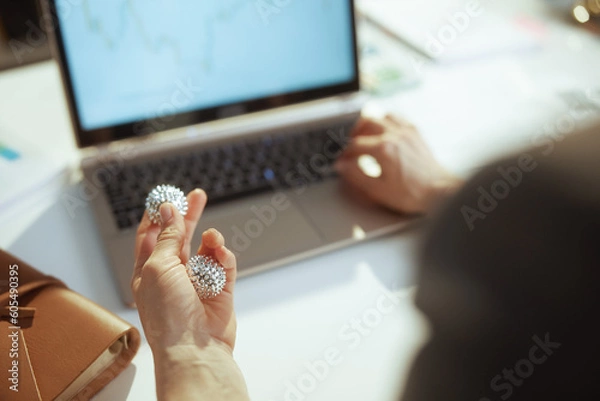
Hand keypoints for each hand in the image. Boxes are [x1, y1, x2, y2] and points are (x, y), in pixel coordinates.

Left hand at [132, 189, 248, 400]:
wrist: (194, 347)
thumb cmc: (168, 313)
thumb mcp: (158, 266)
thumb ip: (166, 235)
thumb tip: (167, 210)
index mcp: (148, 270)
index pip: (150, 236)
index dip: (157, 215)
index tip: (166, 196)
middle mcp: (172, 274)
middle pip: (179, 236)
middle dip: (189, 215)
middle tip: (198, 195)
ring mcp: (197, 281)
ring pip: (206, 248)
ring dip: (210, 239)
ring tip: (212, 238)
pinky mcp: (220, 288)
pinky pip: (224, 263)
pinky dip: (223, 256)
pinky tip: (221, 254)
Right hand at [335, 115, 461, 213]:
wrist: (439, 192)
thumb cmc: (413, 193)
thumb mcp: (378, 190)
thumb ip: (356, 176)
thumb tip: (343, 166)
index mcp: (384, 149)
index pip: (355, 145)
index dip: (345, 155)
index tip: (342, 162)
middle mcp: (395, 135)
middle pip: (366, 123)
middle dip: (354, 134)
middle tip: (350, 146)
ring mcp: (407, 132)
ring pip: (382, 116)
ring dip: (370, 124)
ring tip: (365, 135)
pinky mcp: (416, 133)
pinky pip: (397, 118)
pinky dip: (387, 122)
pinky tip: (384, 131)